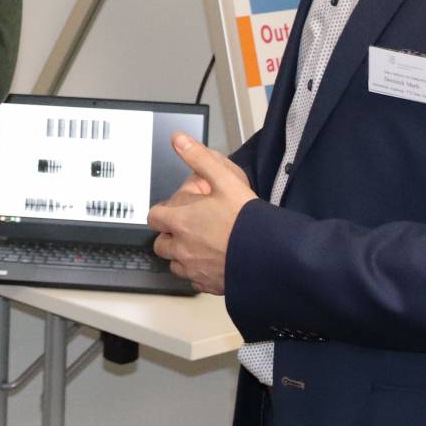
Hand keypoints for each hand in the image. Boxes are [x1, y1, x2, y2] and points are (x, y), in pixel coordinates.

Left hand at [147, 133, 254, 295]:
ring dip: (182, 255)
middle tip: (190, 226)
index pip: (154, 217)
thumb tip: (179, 140)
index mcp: (181, 222)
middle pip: (161, 243)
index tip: (176, 209)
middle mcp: (182, 249)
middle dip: (170, 234)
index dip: (163, 211)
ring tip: (202, 243)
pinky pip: (194, 280)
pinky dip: (198, 271)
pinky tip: (214, 260)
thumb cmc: (248, 220)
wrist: (272, 254)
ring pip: (175, 264)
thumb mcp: (225, 179)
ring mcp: (194, 269)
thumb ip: (199, 159)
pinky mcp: (208, 285)